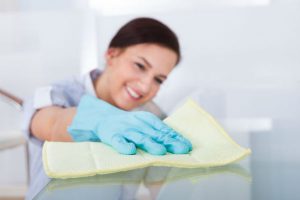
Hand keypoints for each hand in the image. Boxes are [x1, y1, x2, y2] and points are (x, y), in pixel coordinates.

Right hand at [68, 95, 191, 154]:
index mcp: (147, 120)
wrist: (103, 118)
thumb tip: (177, 141)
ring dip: (150, 144)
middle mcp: (137, 124)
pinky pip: (118, 141)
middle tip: (181, 149)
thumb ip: (157, 132)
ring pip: (139, 137)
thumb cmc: (128, 124)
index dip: (175, 137)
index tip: (186, 145)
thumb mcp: (144, 124)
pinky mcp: (112, 136)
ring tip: (160, 151)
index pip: (163, 129)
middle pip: (155, 133)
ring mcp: (125, 130)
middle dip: (169, 141)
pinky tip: (130, 151)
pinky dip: (123, 145)